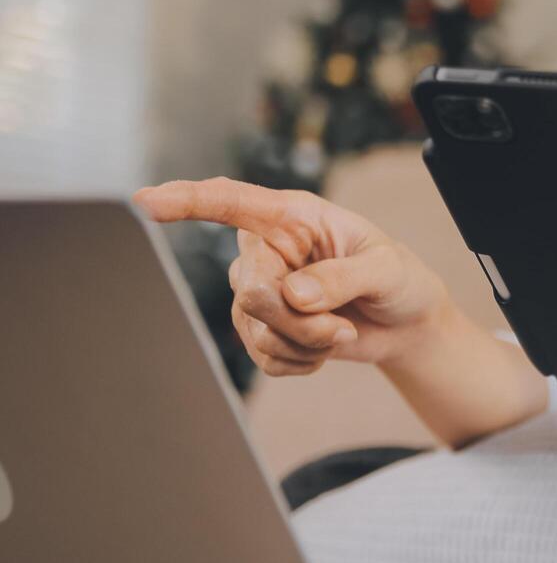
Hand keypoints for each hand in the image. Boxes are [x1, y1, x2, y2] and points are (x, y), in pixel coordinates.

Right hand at [134, 177, 450, 376]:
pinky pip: (264, 356)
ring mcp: (260, 290)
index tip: (143, 202)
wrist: (406, 323)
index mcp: (293, 217)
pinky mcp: (263, 328)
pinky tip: (324, 347)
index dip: (186, 201)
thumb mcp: (387, 269)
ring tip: (341, 330)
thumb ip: (343, 277)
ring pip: (255, 328)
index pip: (232, 203)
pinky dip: (300, 361)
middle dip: (299, 320)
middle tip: (340, 324)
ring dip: (306, 342)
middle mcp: (268, 250)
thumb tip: (293, 293)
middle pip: (250, 290)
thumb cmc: (399, 280)